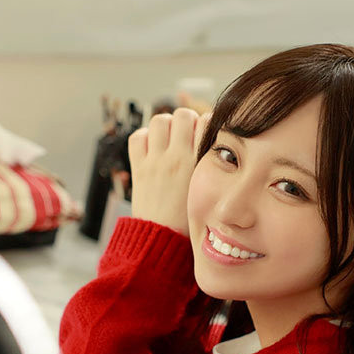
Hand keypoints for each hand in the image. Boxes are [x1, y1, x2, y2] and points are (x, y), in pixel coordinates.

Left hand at [128, 108, 209, 236]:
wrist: (163, 239)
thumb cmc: (189, 219)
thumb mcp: (209, 189)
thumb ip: (211, 166)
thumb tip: (215, 146)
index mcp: (198, 165)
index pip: (207, 122)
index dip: (208, 124)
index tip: (206, 133)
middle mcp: (176, 159)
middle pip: (183, 114)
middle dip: (187, 119)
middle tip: (187, 134)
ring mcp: (155, 161)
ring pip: (159, 120)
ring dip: (165, 124)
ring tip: (170, 138)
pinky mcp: (139, 167)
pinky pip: (138, 137)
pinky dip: (145, 136)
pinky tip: (153, 147)